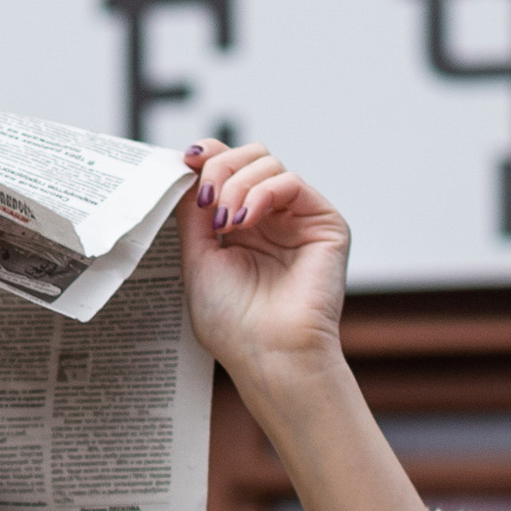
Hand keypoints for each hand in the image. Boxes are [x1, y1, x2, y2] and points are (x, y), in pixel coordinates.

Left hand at [177, 141, 350, 391]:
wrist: (269, 353)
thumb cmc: (233, 323)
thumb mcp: (198, 258)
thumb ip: (194, 211)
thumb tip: (190, 168)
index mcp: (240, 225)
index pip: (227, 169)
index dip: (207, 156)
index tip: (186, 159)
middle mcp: (270, 217)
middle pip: (247, 157)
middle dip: (220, 168)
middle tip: (206, 200)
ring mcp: (297, 219)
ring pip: (267, 163)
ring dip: (237, 185)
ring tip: (225, 223)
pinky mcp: (324, 223)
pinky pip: (292, 182)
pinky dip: (263, 192)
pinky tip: (246, 220)